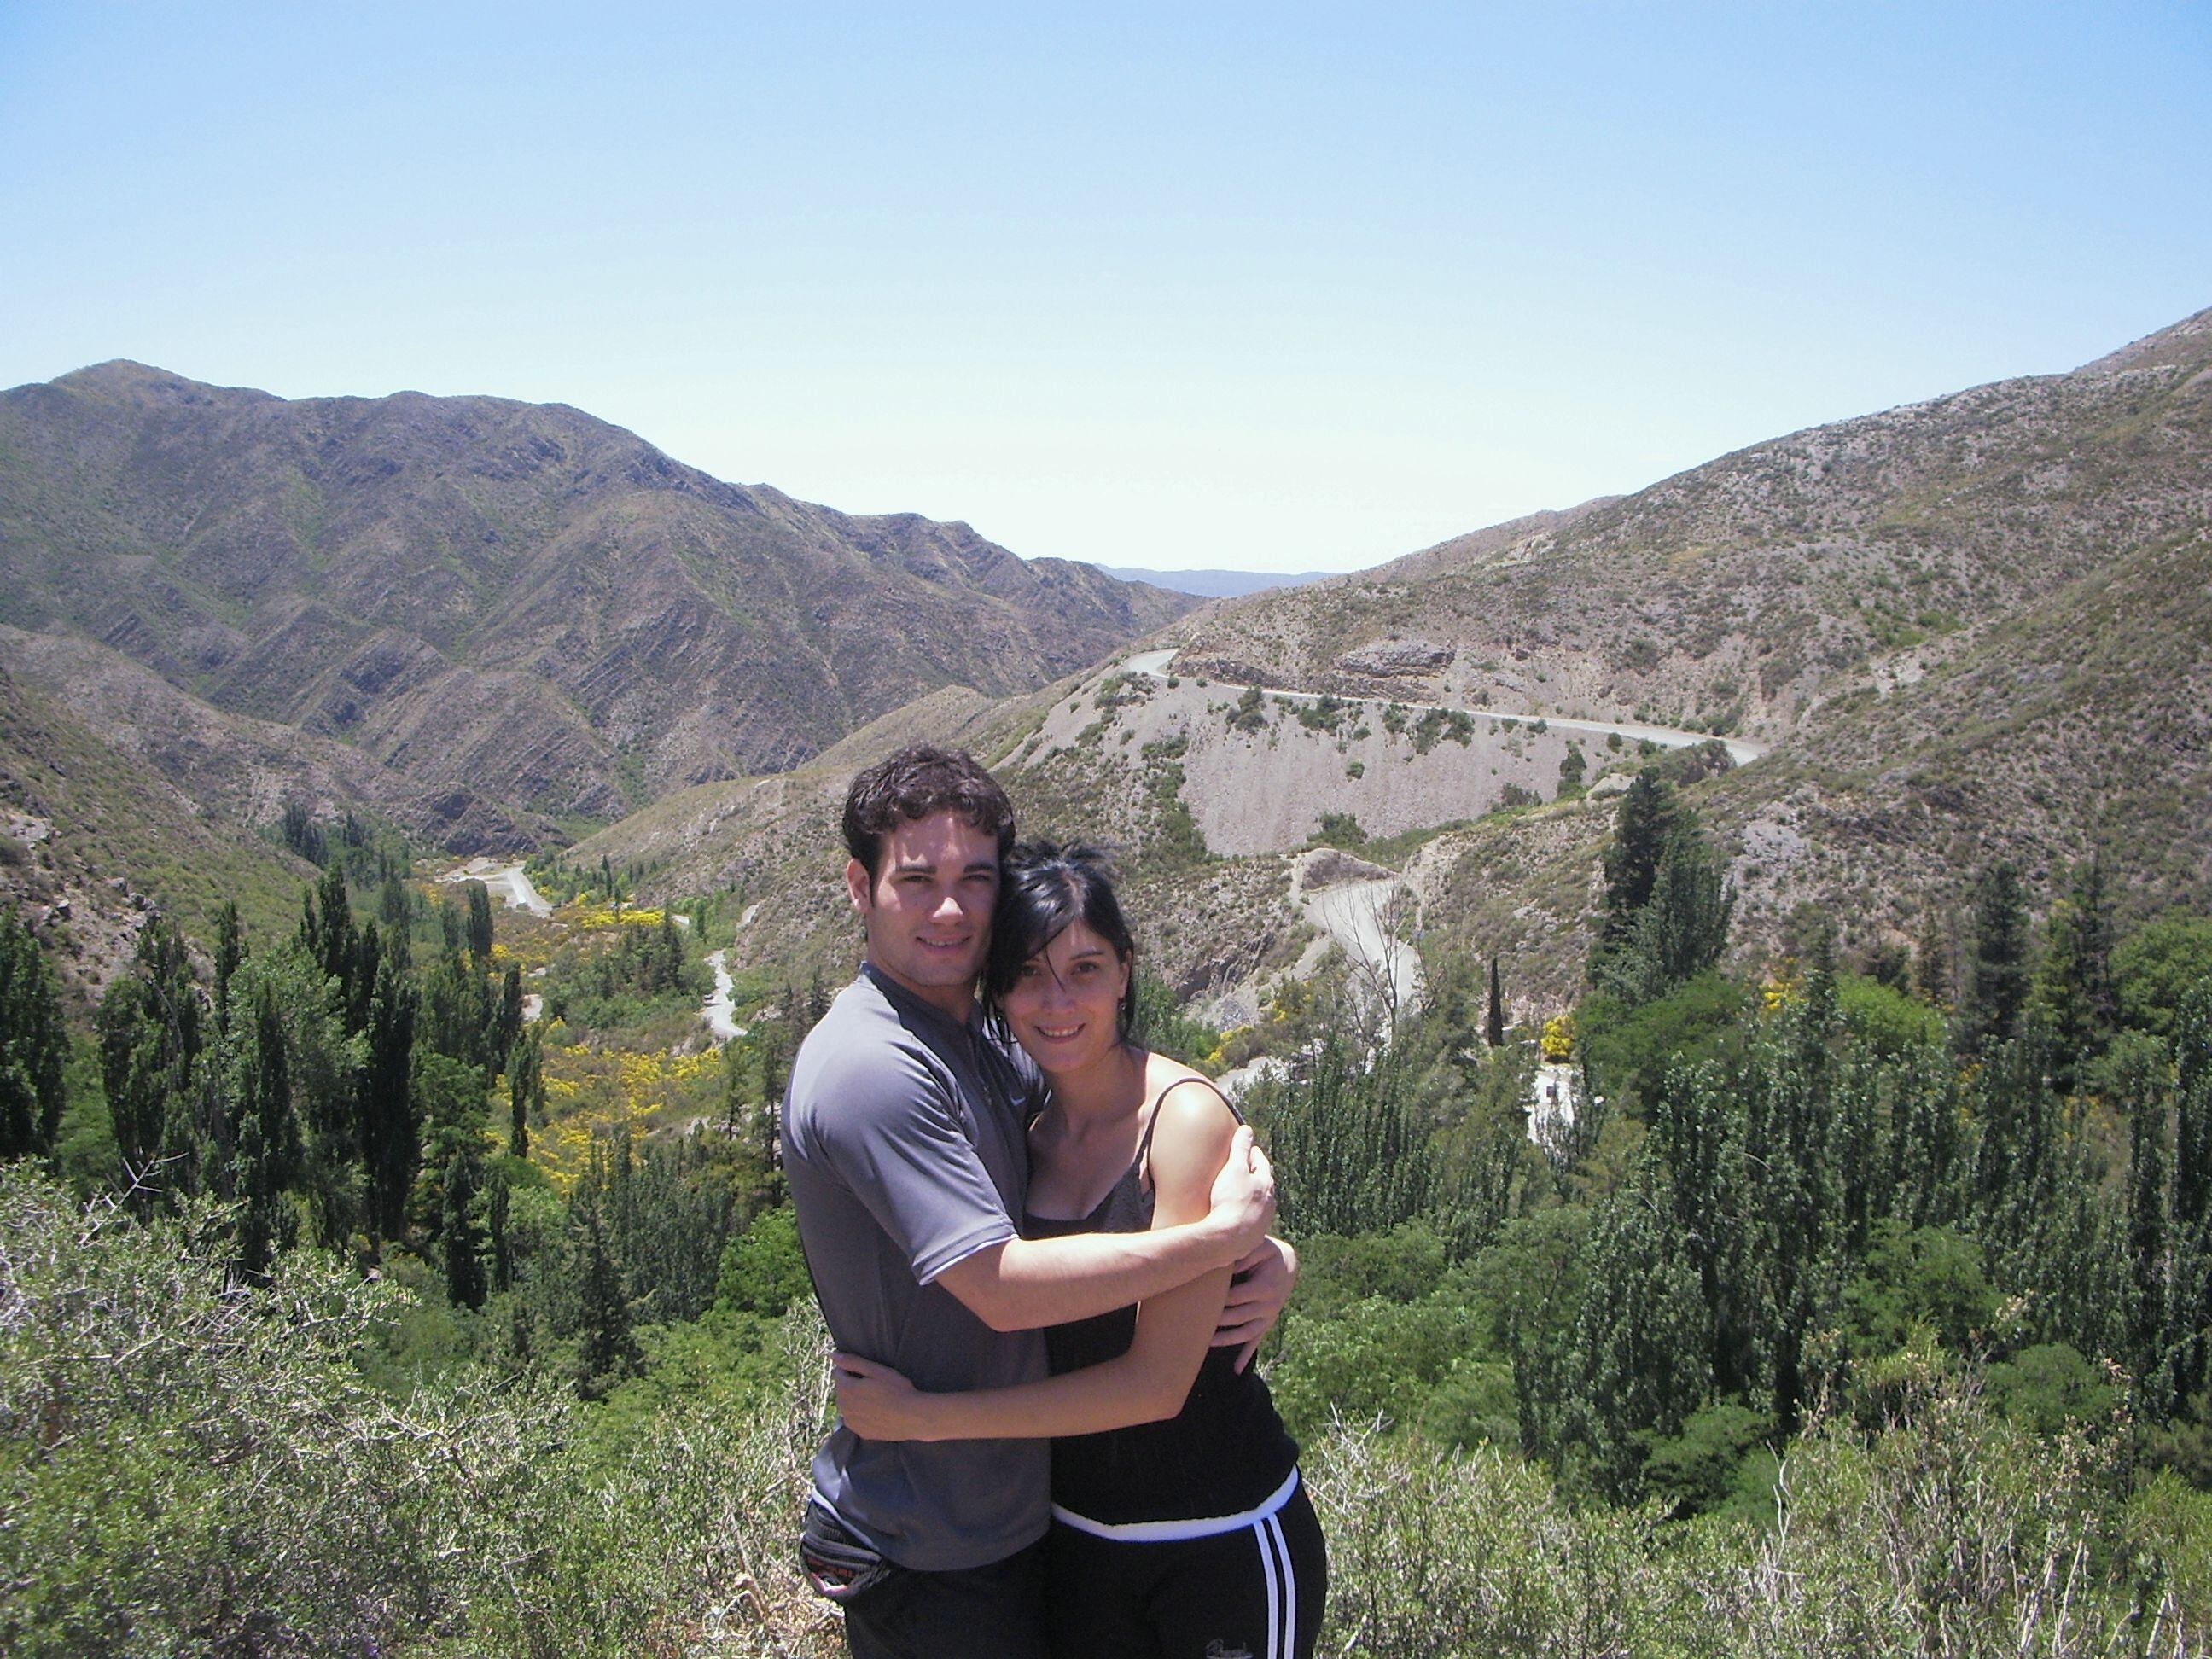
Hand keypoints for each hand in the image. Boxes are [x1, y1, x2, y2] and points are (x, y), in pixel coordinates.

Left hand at [832, 1352, 931, 1440]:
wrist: (913, 1418)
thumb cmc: (897, 1390)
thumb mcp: (877, 1371)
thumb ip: (853, 1362)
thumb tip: (833, 1355)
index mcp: (846, 1389)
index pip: (839, 1374)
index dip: (852, 1370)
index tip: (868, 1372)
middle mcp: (844, 1408)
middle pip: (842, 1390)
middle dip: (852, 1385)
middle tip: (874, 1385)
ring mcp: (852, 1422)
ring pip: (847, 1406)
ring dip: (855, 1400)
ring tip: (876, 1399)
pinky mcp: (861, 1432)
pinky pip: (855, 1420)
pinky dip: (860, 1415)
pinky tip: (876, 1412)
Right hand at [1206, 1125, 1275, 1261]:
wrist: (1227, 1239)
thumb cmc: (1230, 1201)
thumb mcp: (1234, 1169)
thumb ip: (1240, 1149)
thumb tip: (1247, 1129)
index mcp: (1265, 1182)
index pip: (1261, 1163)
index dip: (1254, 1154)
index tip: (1250, 1150)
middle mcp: (1269, 1201)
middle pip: (1265, 1183)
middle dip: (1257, 1175)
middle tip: (1248, 1169)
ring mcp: (1263, 1220)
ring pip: (1261, 1203)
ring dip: (1254, 1196)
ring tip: (1244, 1193)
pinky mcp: (1255, 1236)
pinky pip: (1253, 1220)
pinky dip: (1248, 1214)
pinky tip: (1240, 1216)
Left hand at [1212, 1234, 1298, 1372]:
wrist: (1287, 1264)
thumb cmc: (1268, 1253)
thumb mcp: (1262, 1246)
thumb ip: (1247, 1253)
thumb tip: (1230, 1265)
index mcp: (1266, 1287)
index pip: (1237, 1297)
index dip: (1219, 1299)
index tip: (1199, 1300)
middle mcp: (1269, 1306)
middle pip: (1238, 1317)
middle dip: (1217, 1320)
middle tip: (1194, 1323)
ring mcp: (1268, 1317)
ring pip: (1245, 1333)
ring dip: (1226, 1340)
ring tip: (1205, 1344)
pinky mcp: (1266, 1323)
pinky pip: (1256, 1341)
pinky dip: (1246, 1356)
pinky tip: (1236, 1369)